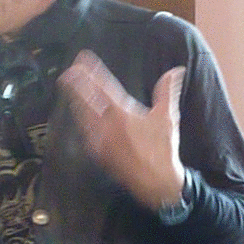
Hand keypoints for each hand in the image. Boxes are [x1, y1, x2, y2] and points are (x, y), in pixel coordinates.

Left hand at [58, 50, 185, 210]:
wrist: (156, 182)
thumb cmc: (163, 149)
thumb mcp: (167, 118)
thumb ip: (167, 91)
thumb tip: (175, 70)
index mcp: (122, 113)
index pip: (102, 87)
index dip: (91, 72)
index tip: (82, 60)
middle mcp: (106, 125)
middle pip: (86, 100)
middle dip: (76, 85)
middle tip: (68, 72)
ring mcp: (99, 140)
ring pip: (82, 116)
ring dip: (76, 101)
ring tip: (70, 89)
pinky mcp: (98, 153)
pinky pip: (86, 133)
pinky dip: (82, 120)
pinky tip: (80, 116)